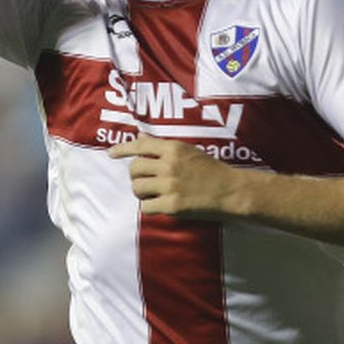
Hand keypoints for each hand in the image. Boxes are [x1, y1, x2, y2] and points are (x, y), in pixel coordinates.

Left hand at [109, 135, 241, 219]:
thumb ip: (164, 146)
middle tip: (144, 180)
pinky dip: (149, 207)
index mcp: (174, 149)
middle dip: (136, 175)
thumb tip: (141, 136)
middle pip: (134, 168)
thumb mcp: (189, 151)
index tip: (112, 153)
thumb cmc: (212, 170)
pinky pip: (145, 207)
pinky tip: (158, 205)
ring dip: (140, 192)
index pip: (140, 145)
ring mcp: (170, 186)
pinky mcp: (172, 205)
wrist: (231, 191)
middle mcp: (169, 165)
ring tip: (151, 193)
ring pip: (137, 188)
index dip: (123, 149)